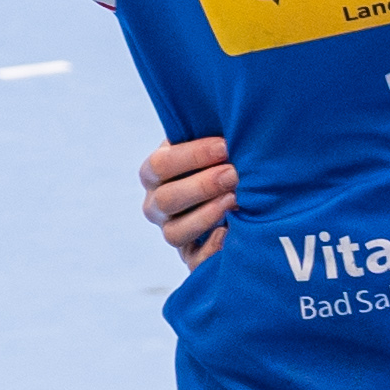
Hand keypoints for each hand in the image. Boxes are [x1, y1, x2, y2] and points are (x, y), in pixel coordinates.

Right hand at [138, 132, 238, 264]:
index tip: (225, 146)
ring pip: (174, 233)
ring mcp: (171, 231)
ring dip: (206, 216)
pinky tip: (230, 232)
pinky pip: (193, 261)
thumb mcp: (211, 145)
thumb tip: (235, 128)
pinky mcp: (190, 256)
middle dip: (203, 186)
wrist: (234, 187)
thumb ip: (212, 138)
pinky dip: (211, 250)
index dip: (192, 156)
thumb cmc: (222, 159)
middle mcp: (156, 205)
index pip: (160, 165)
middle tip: (234, 174)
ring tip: (236, 200)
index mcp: (154, 173)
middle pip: (167, 200)